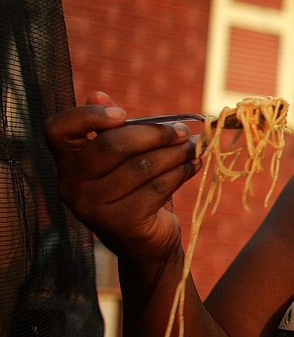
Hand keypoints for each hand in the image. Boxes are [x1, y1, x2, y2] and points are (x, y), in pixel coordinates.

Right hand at [44, 91, 199, 261]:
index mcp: (67, 161)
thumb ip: (112, 128)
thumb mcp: (123, 157)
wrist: (146, 242)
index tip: (123, 113)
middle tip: (182, 131)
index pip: (57, 129)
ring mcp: (92, 207)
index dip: (87, 115)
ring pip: (142, 166)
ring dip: (176, 153)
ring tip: (193, 148)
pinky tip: (193, 166)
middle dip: (156, 134)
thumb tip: (98, 94)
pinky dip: (181, 173)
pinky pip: (158, 188)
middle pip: (113, 144)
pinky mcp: (120, 223)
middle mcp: (70, 185)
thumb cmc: (134, 189)